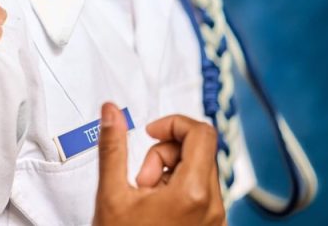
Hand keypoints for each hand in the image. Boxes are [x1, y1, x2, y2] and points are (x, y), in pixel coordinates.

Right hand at [93, 103, 226, 225]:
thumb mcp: (112, 193)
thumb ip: (113, 147)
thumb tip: (112, 112)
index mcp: (193, 193)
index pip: (201, 133)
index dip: (173, 124)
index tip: (150, 133)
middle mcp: (213, 207)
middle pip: (199, 151)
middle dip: (165, 154)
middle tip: (141, 178)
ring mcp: (215, 221)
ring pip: (199, 172)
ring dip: (170, 173)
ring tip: (146, 198)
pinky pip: (201, 194)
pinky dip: (178, 190)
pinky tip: (156, 209)